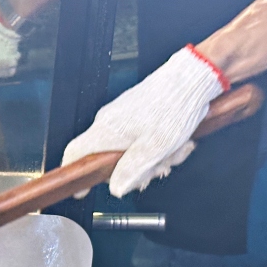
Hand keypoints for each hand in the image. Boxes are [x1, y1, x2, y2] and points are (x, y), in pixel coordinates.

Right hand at [62, 45, 226, 197]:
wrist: (193, 77)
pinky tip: (174, 143)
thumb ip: (131, 171)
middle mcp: (108, 122)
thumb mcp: (154, 149)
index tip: (79, 189)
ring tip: (173, 152)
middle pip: (106, 158)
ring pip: (127, 150)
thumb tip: (116, 188)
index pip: (74, 154)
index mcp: (105, 131)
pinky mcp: (135, 112)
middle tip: (155, 171)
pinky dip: (155, 145)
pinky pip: (139, 138)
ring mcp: (121, 116)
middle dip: (132, 170)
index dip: (74, 174)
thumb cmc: (174, 106)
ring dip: (151, 158)